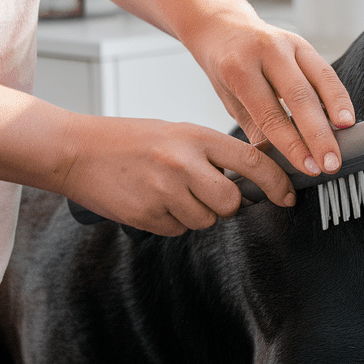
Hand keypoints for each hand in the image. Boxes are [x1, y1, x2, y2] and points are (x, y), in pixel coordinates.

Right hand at [58, 115, 295, 235]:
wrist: (75, 151)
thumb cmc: (130, 140)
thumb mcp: (178, 133)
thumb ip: (214, 154)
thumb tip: (255, 180)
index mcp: (196, 136)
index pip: (253, 161)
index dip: (277, 183)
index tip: (288, 196)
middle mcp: (183, 162)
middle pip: (232, 202)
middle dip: (226, 204)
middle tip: (206, 192)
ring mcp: (164, 190)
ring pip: (206, 219)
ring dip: (196, 213)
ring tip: (170, 191)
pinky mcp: (147, 214)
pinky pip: (178, 229)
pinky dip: (172, 220)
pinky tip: (153, 200)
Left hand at [185, 10, 354, 177]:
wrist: (222, 26)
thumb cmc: (226, 69)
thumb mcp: (230, 100)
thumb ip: (256, 128)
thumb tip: (278, 163)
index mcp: (239, 68)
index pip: (270, 113)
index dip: (292, 144)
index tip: (309, 167)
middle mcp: (265, 51)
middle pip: (299, 96)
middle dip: (318, 134)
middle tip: (331, 163)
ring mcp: (288, 44)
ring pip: (320, 79)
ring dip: (338, 111)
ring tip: (347, 136)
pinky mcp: (304, 44)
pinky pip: (326, 73)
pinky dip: (338, 96)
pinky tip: (346, 118)